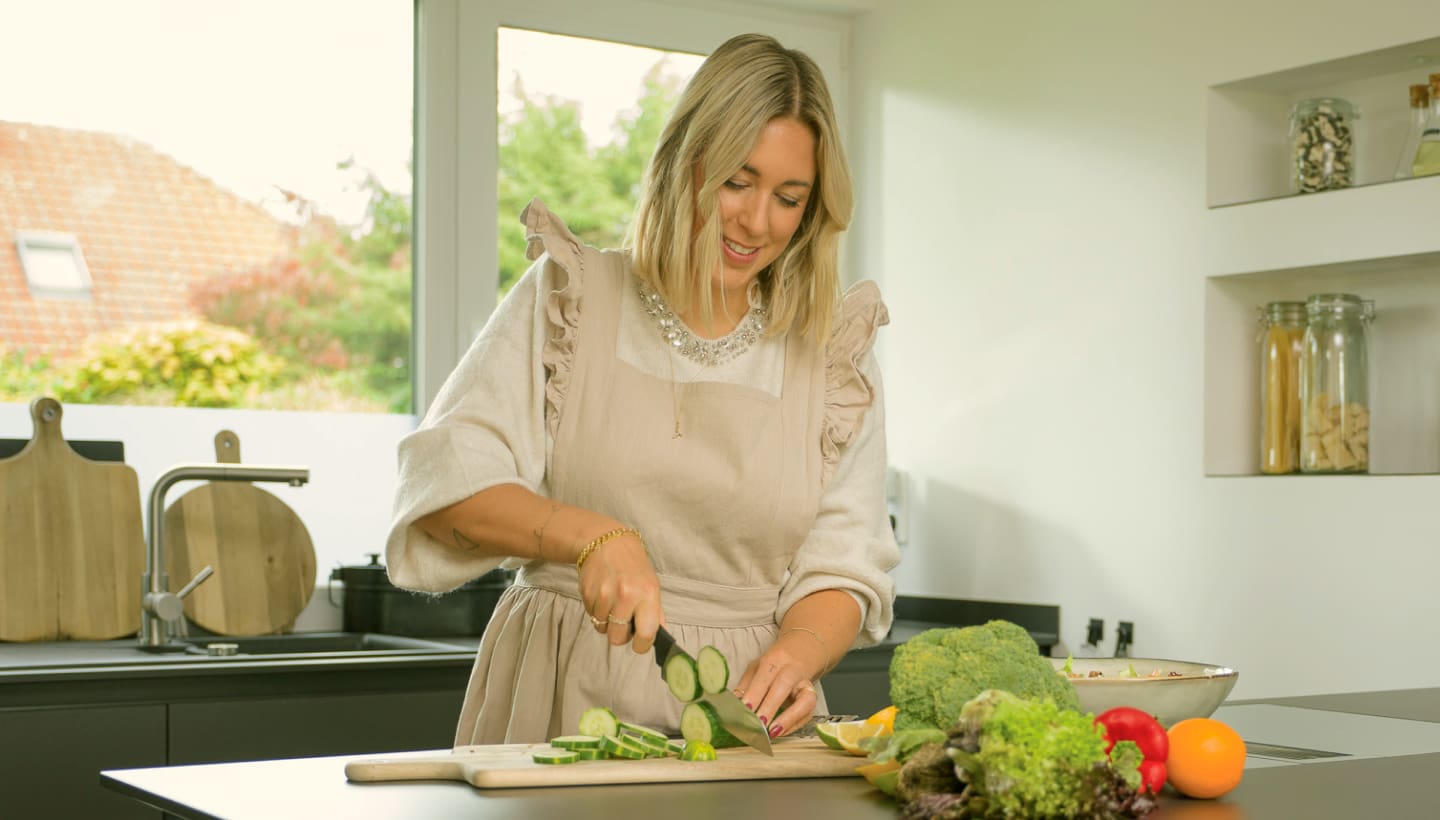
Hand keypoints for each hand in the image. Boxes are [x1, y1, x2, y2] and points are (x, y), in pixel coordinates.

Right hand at [576, 530, 662, 653]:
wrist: (606, 542)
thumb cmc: (634, 566)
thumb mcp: (652, 585)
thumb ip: (655, 612)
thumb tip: (659, 635)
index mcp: (647, 594)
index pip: (646, 634)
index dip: (642, 645)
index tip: (640, 643)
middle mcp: (626, 595)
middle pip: (617, 638)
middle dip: (620, 635)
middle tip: (624, 622)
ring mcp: (604, 595)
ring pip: (602, 628)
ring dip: (607, 621)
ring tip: (612, 603)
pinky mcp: (587, 593)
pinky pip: (592, 616)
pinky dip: (597, 611)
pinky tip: (602, 596)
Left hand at [733, 638, 823, 739]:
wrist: (803, 651)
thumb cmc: (774, 664)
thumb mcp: (756, 667)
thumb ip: (745, 686)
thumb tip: (730, 705)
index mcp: (774, 659)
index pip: (764, 676)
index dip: (755, 693)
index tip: (745, 710)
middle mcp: (792, 670)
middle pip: (783, 686)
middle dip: (770, 707)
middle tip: (758, 725)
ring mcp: (805, 684)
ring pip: (804, 700)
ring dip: (788, 719)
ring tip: (772, 733)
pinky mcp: (812, 697)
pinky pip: (808, 713)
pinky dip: (793, 725)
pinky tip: (780, 732)